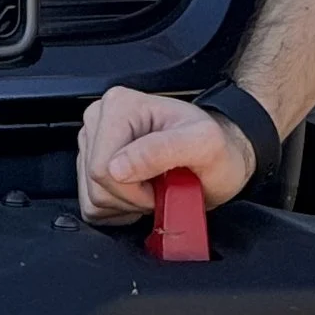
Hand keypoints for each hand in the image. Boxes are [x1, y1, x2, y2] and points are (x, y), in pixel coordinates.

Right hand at [77, 87, 257, 226]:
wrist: (223, 159)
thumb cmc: (217, 150)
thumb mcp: (203, 145)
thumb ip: (162, 151)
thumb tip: (117, 167)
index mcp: (120, 105)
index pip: (102, 167)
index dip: (135, 189)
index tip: (165, 181)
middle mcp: (100, 118)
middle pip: (95, 183)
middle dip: (132, 197)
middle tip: (162, 185)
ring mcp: (92, 142)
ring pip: (92, 197)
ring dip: (127, 204)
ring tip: (155, 186)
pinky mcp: (91, 166)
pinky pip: (91, 206)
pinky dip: (119, 209)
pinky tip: (142, 193)